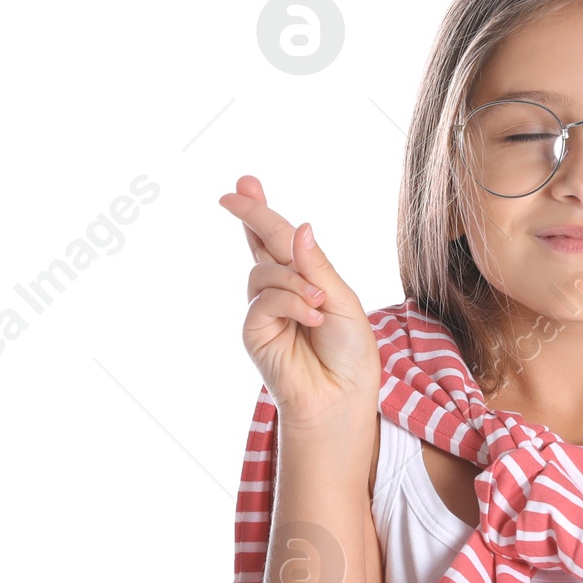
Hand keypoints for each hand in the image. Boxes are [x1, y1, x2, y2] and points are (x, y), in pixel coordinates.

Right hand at [218, 175, 381, 436]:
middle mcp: (281, 291)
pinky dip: (292, 303)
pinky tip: (313, 319)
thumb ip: (317, 266)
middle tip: (233, 193)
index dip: (261, 212)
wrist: (342, 399)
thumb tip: (299, 226)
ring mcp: (265, 310)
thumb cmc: (349, 355)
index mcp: (305, 280)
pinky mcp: (255, 331)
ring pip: (265, 270)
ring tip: (321, 306)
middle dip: (250, 215)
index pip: (280, 240)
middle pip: (261, 243)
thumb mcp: (342, 302)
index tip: (246, 184)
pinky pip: (266, 299)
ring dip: (294, 281)